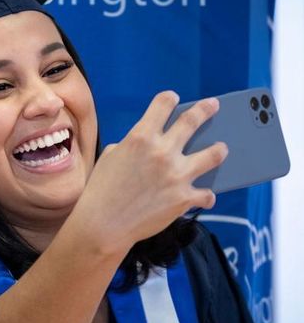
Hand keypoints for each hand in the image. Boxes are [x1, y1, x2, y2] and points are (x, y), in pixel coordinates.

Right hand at [73, 91, 227, 257]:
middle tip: (213, 105)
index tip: (174, 98)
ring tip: (222, 148)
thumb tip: (146, 147)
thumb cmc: (100, 190)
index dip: (169, 99)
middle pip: (192, 121)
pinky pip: (206, 195)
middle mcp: (162, 151)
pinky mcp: (184, 198)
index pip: (162, 106)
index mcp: (140, 137)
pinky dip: (206, 196)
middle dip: (205, 110)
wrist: (103, 224)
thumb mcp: (109, 157)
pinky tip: (205, 197)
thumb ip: (130, 146)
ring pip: (213, 154)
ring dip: (219, 150)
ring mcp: (177, 175)